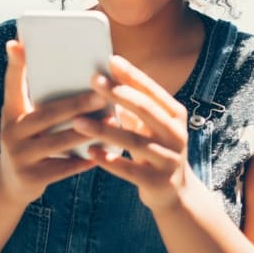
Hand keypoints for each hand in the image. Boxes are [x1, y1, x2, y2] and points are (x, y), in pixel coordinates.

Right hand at [0, 40, 99, 206]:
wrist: (8, 184)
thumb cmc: (27, 141)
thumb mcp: (23, 119)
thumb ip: (40, 100)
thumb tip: (73, 75)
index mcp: (11, 112)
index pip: (11, 85)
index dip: (14, 65)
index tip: (17, 43)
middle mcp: (11, 132)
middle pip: (47, 114)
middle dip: (76, 104)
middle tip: (101, 94)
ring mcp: (20, 156)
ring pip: (58, 142)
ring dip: (87, 132)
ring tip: (111, 122)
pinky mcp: (31, 178)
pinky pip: (64, 168)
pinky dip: (84, 160)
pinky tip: (103, 152)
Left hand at [73, 55, 193, 211]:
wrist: (174, 192)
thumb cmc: (154, 148)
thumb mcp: (150, 125)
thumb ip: (134, 104)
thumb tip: (105, 75)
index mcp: (175, 115)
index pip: (152, 91)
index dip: (132, 75)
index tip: (110, 60)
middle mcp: (176, 134)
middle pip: (145, 110)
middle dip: (118, 94)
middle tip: (93, 81)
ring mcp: (169, 159)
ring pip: (134, 141)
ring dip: (104, 130)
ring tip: (78, 121)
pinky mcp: (157, 181)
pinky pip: (129, 170)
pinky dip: (109, 161)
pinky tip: (90, 152)